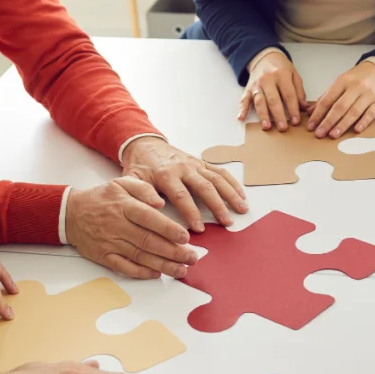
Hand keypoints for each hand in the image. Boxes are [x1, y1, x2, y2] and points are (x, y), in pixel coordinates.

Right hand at [65, 177, 197, 278]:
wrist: (70, 213)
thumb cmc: (101, 198)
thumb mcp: (121, 183)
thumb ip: (143, 189)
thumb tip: (161, 202)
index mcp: (124, 206)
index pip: (149, 219)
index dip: (169, 229)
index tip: (185, 237)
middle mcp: (118, 225)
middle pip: (149, 241)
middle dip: (173, 252)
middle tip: (192, 257)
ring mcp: (111, 243)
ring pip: (140, 256)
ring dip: (163, 265)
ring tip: (182, 269)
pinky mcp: (104, 256)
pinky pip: (125, 267)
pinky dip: (141, 272)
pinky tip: (157, 274)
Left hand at [122, 137, 247, 232]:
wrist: (144, 144)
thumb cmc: (139, 167)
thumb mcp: (132, 180)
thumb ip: (141, 194)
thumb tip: (157, 207)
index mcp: (166, 174)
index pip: (181, 195)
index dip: (191, 213)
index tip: (199, 229)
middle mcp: (183, 168)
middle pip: (204, 187)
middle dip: (217, 206)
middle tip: (227, 222)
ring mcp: (195, 164)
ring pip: (216, 179)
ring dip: (231, 194)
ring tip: (242, 210)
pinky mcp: (201, 163)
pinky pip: (220, 172)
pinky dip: (232, 183)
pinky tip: (242, 195)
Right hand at [241, 50, 310, 130]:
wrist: (264, 57)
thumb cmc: (281, 68)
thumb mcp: (294, 74)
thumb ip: (299, 91)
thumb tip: (304, 107)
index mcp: (281, 75)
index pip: (288, 94)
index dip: (293, 109)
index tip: (296, 121)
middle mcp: (268, 79)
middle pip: (273, 100)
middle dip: (278, 115)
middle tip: (283, 128)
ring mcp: (257, 84)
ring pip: (260, 101)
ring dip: (263, 115)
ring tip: (267, 127)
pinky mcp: (248, 88)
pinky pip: (244, 99)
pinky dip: (242, 109)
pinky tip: (241, 118)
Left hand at [308, 60, 374, 138]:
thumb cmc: (357, 79)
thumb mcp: (340, 83)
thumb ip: (326, 97)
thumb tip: (310, 112)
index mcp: (343, 81)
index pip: (327, 99)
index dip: (318, 114)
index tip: (311, 126)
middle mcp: (356, 87)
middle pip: (340, 107)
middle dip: (328, 122)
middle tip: (319, 134)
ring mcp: (369, 94)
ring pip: (354, 112)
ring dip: (342, 125)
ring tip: (333, 135)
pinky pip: (371, 114)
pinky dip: (363, 122)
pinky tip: (356, 130)